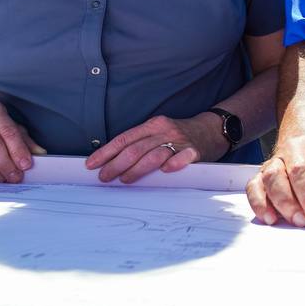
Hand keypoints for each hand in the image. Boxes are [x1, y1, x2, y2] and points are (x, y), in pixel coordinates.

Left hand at [85, 113, 225, 183]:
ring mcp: (180, 141)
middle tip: (104, 177)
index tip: (91, 164)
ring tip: (124, 180)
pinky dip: (175, 163)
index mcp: (152, 125)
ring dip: (137, 168)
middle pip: (136, 148)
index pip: (125, 138)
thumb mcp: (158, 133)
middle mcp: (164, 131)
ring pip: (154, 154)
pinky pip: (184, 157)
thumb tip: (111, 163)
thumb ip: (140, 145)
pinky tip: (166, 170)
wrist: (212, 130)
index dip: (106, 152)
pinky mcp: (195, 151)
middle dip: (116, 164)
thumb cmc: (180, 136)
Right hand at [245, 129, 304, 227]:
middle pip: (300, 170)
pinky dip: (260, 203)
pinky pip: (254, 186)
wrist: (304, 139)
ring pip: (273, 177)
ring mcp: (275, 160)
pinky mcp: (259, 174)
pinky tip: (272, 218)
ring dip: (285, 202)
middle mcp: (295, 148)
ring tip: (299, 221)